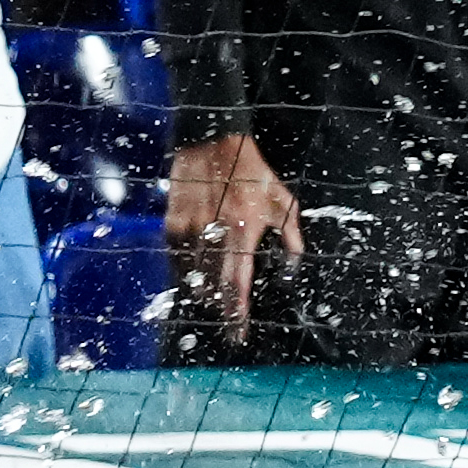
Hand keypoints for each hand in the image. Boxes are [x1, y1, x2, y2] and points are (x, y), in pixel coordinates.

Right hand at [162, 129, 294, 338]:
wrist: (211, 139)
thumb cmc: (250, 169)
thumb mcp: (280, 198)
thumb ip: (290, 233)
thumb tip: (295, 262)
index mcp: (243, 230)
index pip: (239, 280)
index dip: (237, 309)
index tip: (238, 328)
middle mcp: (215, 233)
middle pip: (214, 284)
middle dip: (221, 306)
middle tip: (226, 320)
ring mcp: (190, 228)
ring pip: (192, 274)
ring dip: (203, 291)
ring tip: (211, 301)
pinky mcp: (172, 220)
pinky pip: (176, 256)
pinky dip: (183, 271)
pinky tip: (191, 279)